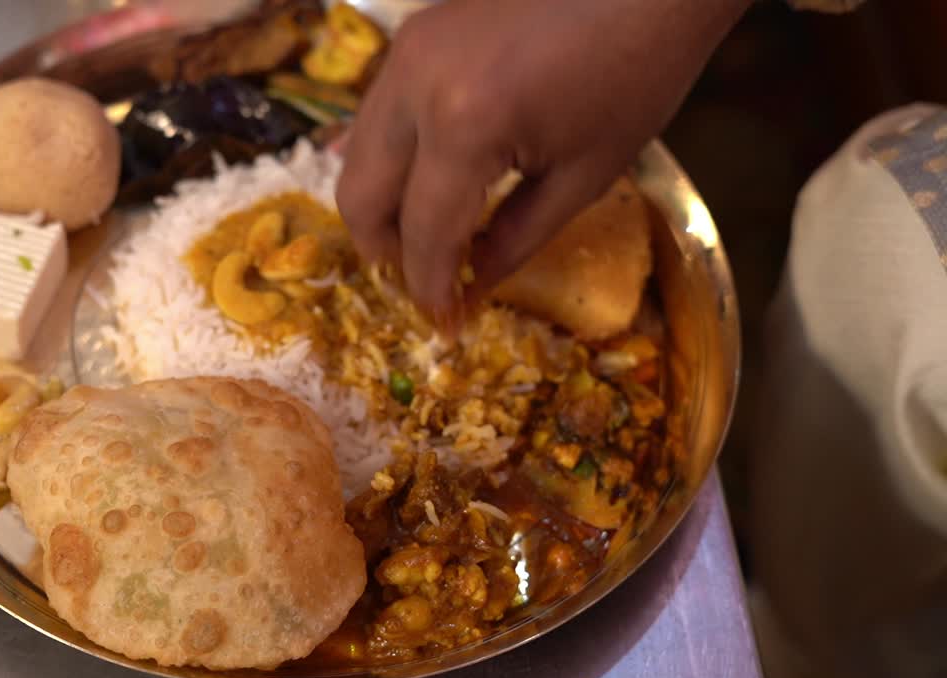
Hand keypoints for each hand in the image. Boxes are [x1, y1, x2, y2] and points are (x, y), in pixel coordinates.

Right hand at [336, 0, 750, 332]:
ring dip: (384, 205)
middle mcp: (414, 85)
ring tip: (430, 237)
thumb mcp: (584, 176)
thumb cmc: (635, 74)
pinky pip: (379, 116)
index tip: (443, 324)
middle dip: (386, 251)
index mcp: (464, 124)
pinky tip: (433, 182)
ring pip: (357, 154)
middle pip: (359, 194)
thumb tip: (472, 285)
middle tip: (426, 281)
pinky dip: (394, 160)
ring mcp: (406, 54)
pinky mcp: (413, 37)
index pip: (423, 230)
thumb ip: (515, 240)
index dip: (430, 287)